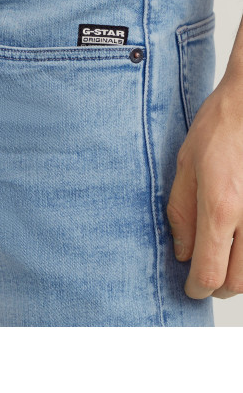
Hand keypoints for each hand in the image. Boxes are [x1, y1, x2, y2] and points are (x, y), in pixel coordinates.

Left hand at [167, 70, 242, 298]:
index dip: (196, 288)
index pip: (210, 273)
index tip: (189, 288)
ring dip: (238, 275)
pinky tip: (238, 241)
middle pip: (237, 282)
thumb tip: (182, 251)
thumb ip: (180, 212)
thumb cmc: (218, 128)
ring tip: (221, 258)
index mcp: (220, 207)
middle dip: (216, 286)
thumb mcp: (185, 166)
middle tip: (203, 276)